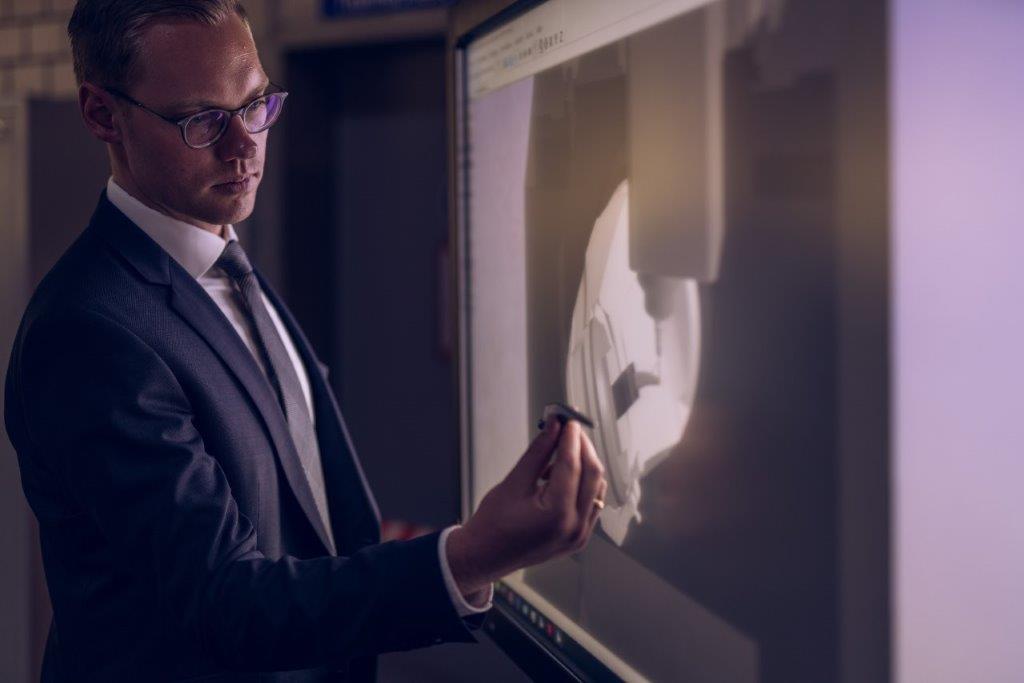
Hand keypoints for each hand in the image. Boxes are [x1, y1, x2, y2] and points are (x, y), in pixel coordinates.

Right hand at [446, 419, 606, 595]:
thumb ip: (538, 453)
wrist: (485, 557)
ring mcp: (579, 535)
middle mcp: (574, 527)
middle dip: (582, 448)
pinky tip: (563, 474)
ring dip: (584, 465)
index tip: (567, 420)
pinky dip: (583, 484)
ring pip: (595, 488)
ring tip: (562, 450)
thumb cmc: (492, 525)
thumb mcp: (513, 483)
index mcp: (557, 514)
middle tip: (568, 429)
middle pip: (592, 475)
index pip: (572, 465)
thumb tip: (552, 428)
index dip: (570, 438)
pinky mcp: (579, 537)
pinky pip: (591, 503)